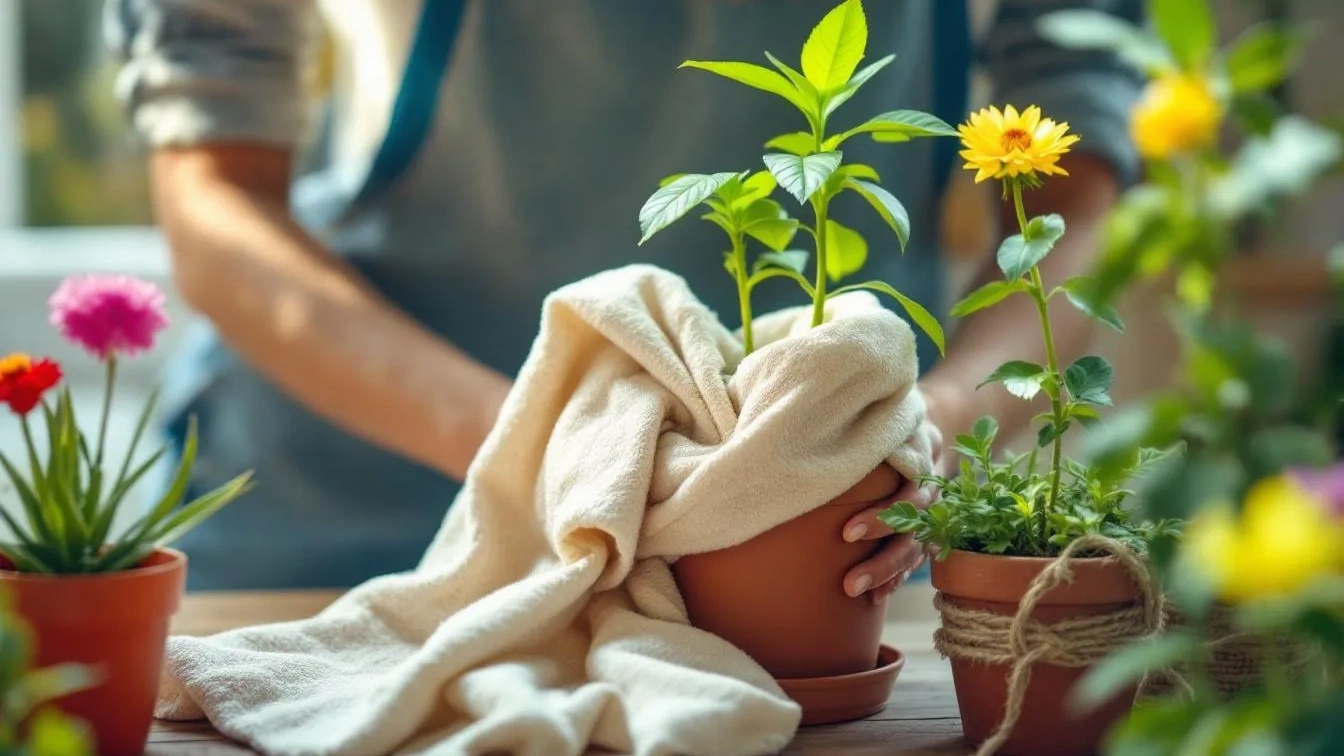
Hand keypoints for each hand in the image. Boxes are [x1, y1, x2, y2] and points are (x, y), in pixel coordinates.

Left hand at [841, 380, 961, 603]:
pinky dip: (896, 578)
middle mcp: (929, 492)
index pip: (908, 497)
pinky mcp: (925, 528)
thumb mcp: (882, 413)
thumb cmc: (885, 417)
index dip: (882, 518)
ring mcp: (930, 513)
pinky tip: (875, 599)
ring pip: (914, 550)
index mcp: (920, 463)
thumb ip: (858, 423)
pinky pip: (914, 558)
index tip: (846, 534)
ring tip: (855, 593)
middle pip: (911, 533)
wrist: (921, 421)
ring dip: (886, 574)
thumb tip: (806, 428)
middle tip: (847, 583)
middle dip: (880, 560)